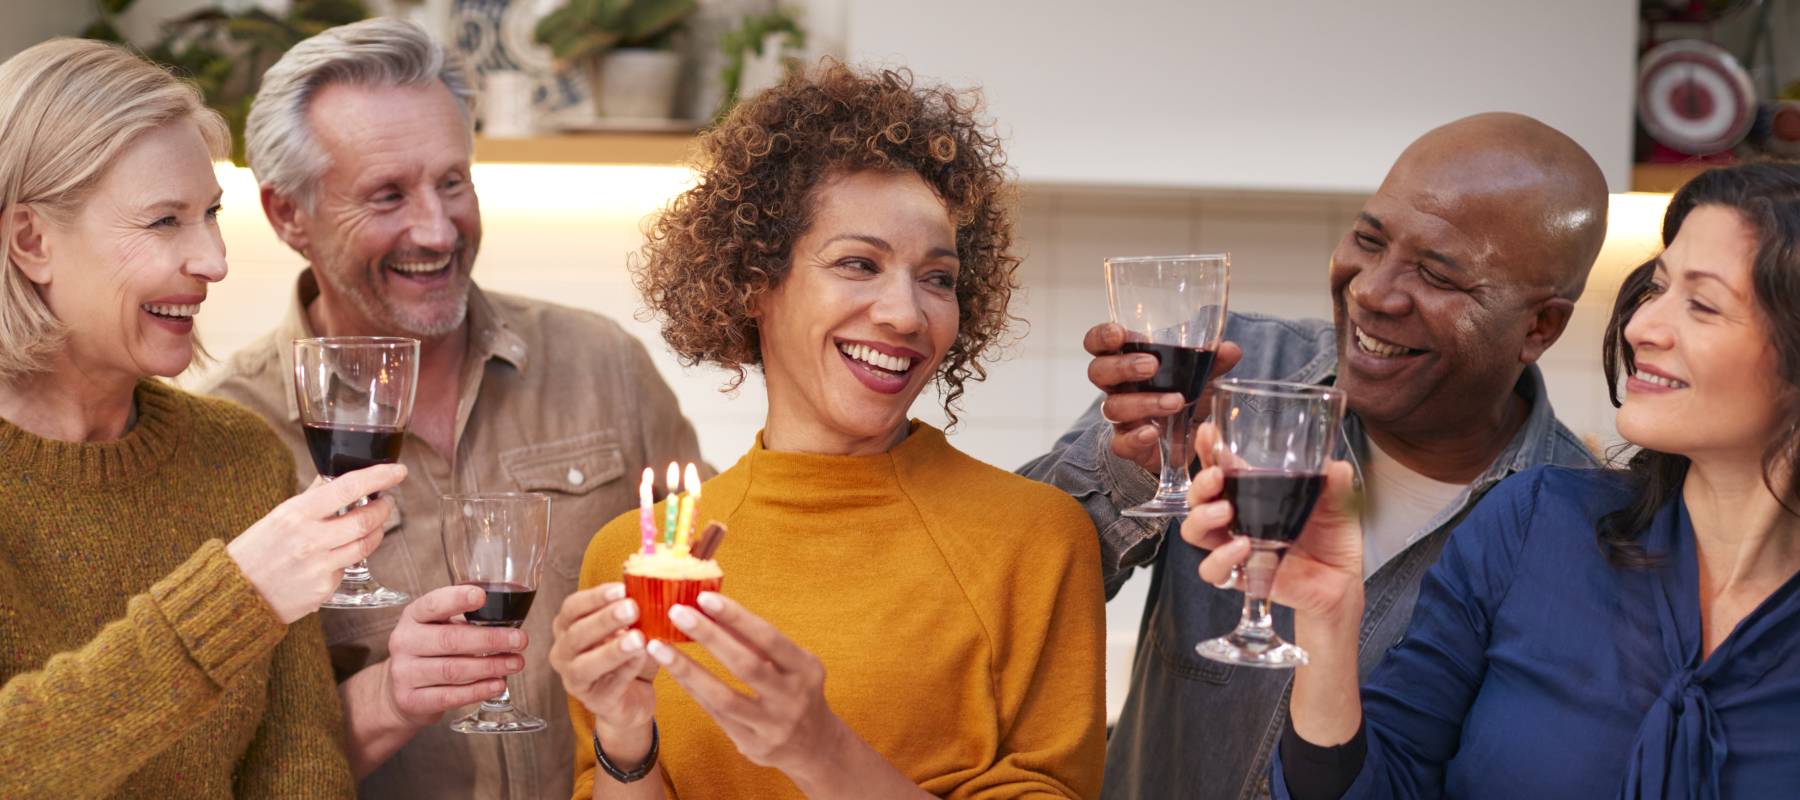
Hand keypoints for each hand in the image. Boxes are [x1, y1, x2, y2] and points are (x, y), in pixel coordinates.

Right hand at [227, 464, 406, 622]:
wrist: (236, 594)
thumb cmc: (257, 551)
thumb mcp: (279, 516)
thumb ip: (311, 497)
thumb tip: (335, 477)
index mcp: (297, 513)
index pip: (347, 487)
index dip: (378, 477)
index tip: (398, 471)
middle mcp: (309, 539)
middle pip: (365, 519)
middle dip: (383, 509)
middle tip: (387, 502)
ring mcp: (318, 566)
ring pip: (365, 545)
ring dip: (376, 533)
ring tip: (373, 525)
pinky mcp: (323, 589)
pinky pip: (348, 568)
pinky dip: (351, 558)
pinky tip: (340, 555)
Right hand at [381, 585, 525, 727]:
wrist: (401, 691)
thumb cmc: (432, 651)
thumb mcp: (440, 627)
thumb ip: (467, 620)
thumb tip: (510, 620)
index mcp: (413, 616)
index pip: (432, 604)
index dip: (457, 599)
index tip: (482, 597)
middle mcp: (403, 642)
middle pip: (449, 639)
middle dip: (490, 639)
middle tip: (520, 640)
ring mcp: (404, 672)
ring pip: (452, 670)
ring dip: (490, 666)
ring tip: (515, 663)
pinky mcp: (411, 700)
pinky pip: (449, 696)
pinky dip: (478, 691)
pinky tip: (498, 684)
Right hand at [549, 583, 656, 737]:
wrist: (633, 696)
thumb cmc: (627, 655)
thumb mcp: (629, 628)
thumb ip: (632, 612)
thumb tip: (650, 588)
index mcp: (567, 628)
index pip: (572, 608)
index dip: (595, 597)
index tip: (621, 588)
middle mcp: (563, 653)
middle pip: (576, 634)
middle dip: (604, 620)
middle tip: (632, 608)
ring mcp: (575, 680)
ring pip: (585, 665)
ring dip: (612, 650)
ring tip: (637, 638)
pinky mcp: (595, 701)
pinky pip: (609, 686)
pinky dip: (626, 670)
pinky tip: (642, 658)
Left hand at [649, 593, 845, 779]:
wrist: (814, 745)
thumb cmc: (796, 691)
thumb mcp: (791, 663)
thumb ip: (756, 641)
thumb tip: (714, 607)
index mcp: (807, 669)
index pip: (769, 638)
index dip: (736, 617)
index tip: (704, 597)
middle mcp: (793, 698)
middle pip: (746, 665)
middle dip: (708, 636)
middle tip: (676, 613)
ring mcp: (772, 726)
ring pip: (723, 696)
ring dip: (687, 669)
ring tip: (657, 647)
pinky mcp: (752, 745)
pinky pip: (715, 714)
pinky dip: (692, 690)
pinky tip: (673, 672)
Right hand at [1084, 322, 1242, 471]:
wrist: (1186, 439)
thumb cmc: (1182, 395)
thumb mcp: (1199, 377)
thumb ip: (1212, 363)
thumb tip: (1230, 349)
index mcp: (1127, 362)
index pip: (1098, 344)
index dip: (1102, 337)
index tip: (1119, 334)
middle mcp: (1117, 388)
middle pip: (1098, 372)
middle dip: (1122, 366)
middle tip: (1152, 366)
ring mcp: (1120, 418)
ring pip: (1113, 407)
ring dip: (1144, 402)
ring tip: (1176, 401)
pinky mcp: (1127, 444)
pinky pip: (1121, 442)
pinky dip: (1136, 436)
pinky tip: (1153, 432)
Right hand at [1181, 423, 1362, 620]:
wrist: (1341, 580)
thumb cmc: (1332, 538)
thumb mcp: (1338, 504)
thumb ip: (1336, 484)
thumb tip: (1337, 467)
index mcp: (1254, 493)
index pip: (1221, 467)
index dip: (1207, 449)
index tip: (1207, 432)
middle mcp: (1238, 518)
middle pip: (1197, 498)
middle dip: (1200, 484)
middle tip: (1217, 478)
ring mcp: (1234, 546)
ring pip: (1194, 530)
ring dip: (1202, 517)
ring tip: (1225, 512)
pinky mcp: (1240, 574)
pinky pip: (1212, 569)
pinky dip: (1221, 557)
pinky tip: (1242, 547)